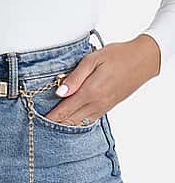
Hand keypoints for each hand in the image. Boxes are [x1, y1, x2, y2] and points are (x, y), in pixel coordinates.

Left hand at [44, 34, 160, 125]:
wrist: (145, 60)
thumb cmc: (118, 55)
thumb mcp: (93, 60)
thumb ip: (75, 77)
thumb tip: (60, 92)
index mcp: (90, 92)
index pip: (64, 110)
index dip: (50, 117)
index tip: (37, 121)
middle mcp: (96, 103)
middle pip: (70, 120)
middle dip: (55, 124)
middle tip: (39, 126)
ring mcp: (103, 107)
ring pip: (80, 123)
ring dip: (66, 125)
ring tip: (51, 127)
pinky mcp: (108, 107)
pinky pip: (89, 120)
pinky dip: (77, 123)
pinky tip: (70, 122)